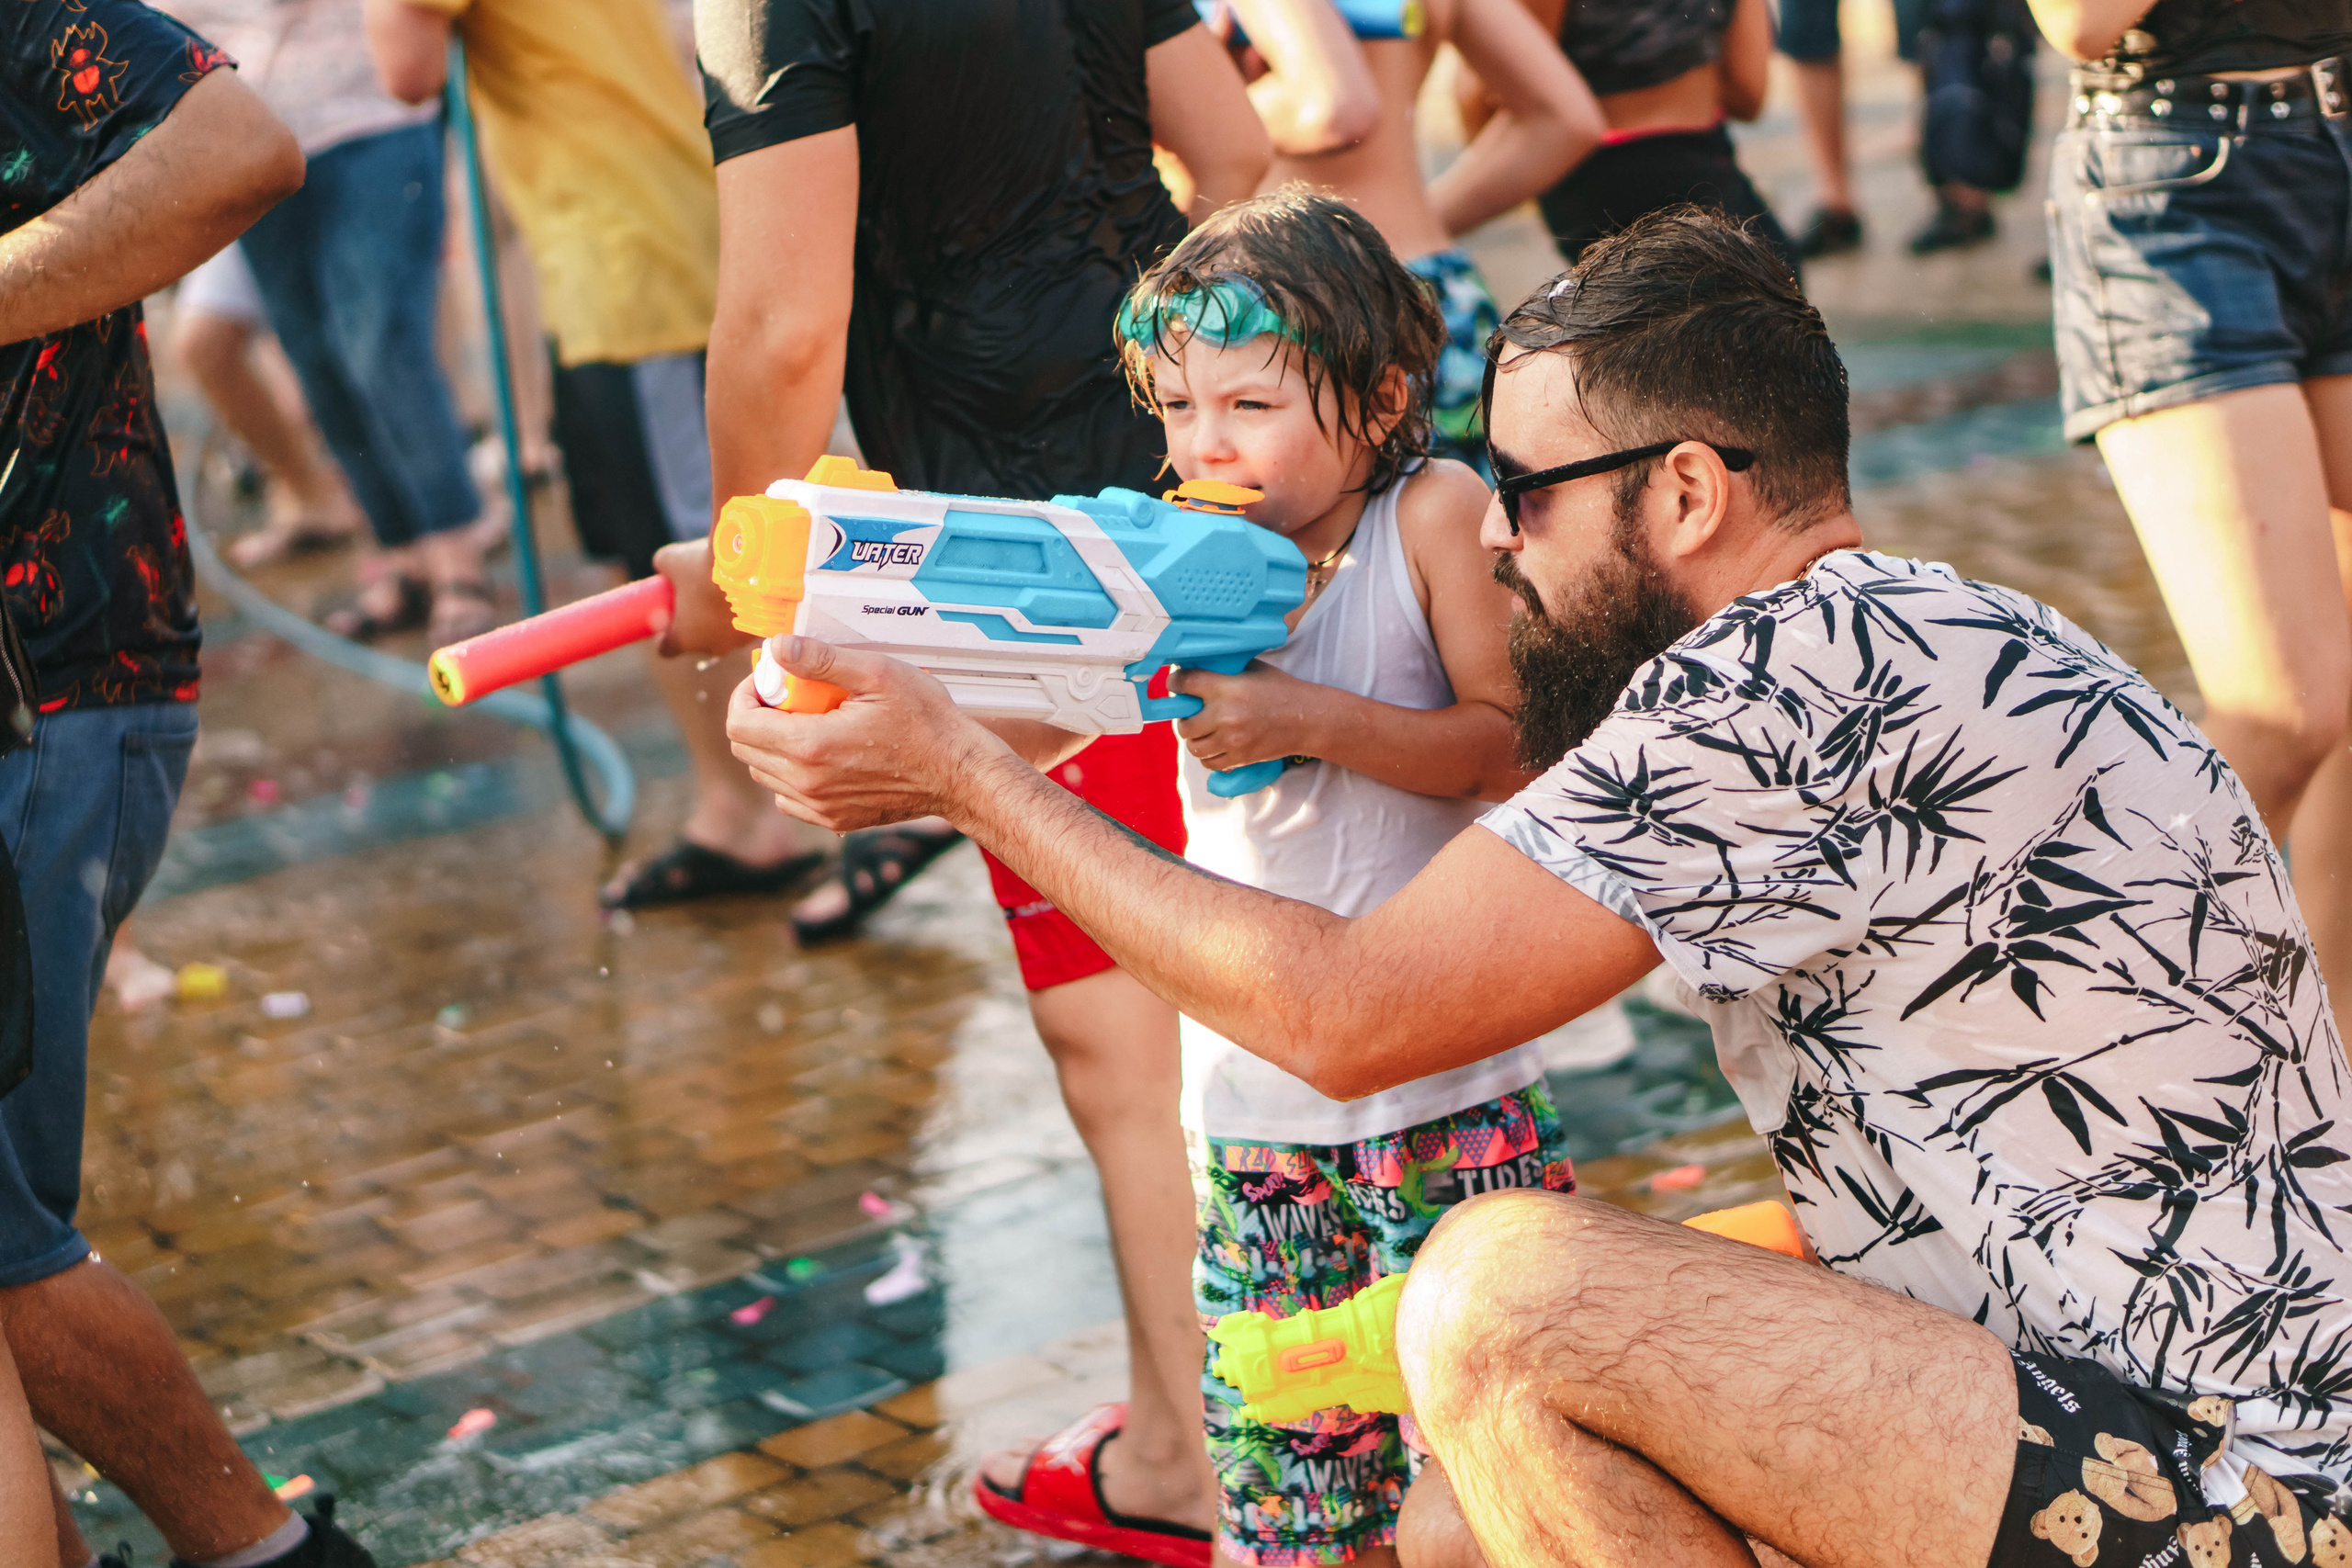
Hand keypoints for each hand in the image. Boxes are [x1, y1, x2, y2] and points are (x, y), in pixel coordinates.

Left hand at [651, 539, 754, 657]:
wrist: (751, 564)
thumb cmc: (704, 566)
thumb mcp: (671, 559)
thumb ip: (662, 567)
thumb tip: (663, 567)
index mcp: (685, 639)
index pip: (666, 649)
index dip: (664, 635)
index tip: (667, 619)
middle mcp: (713, 647)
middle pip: (697, 641)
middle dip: (695, 622)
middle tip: (697, 597)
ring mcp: (738, 642)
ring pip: (724, 633)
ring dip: (721, 618)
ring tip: (724, 591)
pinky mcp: (760, 630)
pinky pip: (745, 623)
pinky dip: (741, 612)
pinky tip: (742, 592)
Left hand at [726, 635, 1007, 830]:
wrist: (959, 775)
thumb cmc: (926, 722)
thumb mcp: (876, 674)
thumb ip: (821, 659)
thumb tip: (776, 647)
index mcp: (811, 745)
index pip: (739, 723)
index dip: (745, 694)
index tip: (770, 680)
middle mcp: (807, 783)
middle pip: (745, 749)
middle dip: (757, 716)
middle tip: (790, 697)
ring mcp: (819, 807)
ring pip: (763, 774)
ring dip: (773, 745)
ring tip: (810, 722)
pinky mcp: (833, 820)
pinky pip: (788, 797)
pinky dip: (792, 774)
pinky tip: (823, 754)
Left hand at [1170, 661, 1326, 771]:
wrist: (1308, 719)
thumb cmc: (1282, 690)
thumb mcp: (1254, 669)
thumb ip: (1227, 669)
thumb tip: (1202, 664)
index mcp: (1226, 688)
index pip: (1185, 683)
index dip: (1175, 683)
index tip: (1176, 684)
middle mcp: (1225, 715)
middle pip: (1184, 724)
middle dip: (1185, 719)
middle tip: (1192, 714)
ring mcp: (1231, 740)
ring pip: (1194, 747)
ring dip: (1196, 740)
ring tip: (1204, 733)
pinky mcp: (1239, 758)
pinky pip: (1210, 763)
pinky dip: (1209, 756)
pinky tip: (1216, 746)